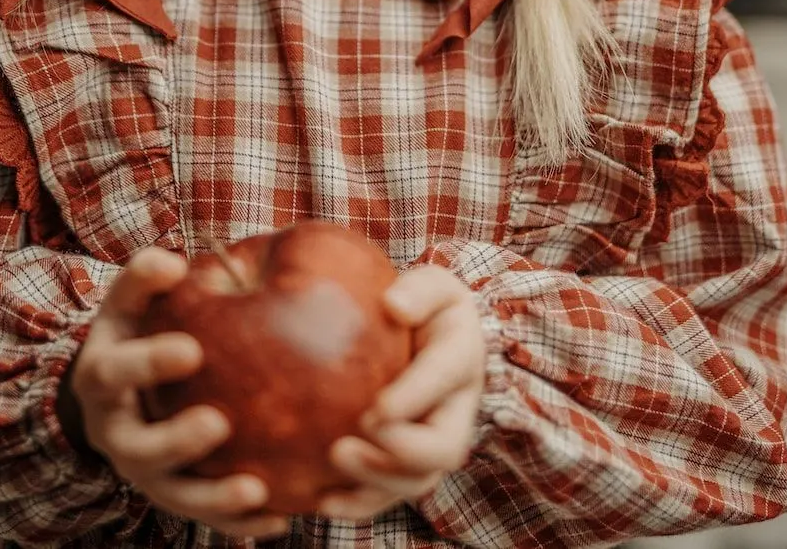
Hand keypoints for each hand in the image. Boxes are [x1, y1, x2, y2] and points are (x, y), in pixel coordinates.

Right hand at [68, 246, 290, 539]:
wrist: (114, 388)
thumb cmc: (135, 329)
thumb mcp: (130, 301)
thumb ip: (145, 277)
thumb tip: (171, 261)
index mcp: (102, 378)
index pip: (116, 372)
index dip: (149, 363)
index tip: (192, 350)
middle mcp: (116, 432)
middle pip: (140, 447)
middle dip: (177, 441)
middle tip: (218, 423)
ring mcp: (143, 472)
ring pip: (174, 495)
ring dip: (213, 498)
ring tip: (256, 490)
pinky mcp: (172, 495)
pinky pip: (205, 516)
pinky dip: (240, 523)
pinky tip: (281, 518)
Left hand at [317, 265, 485, 521]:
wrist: (420, 331)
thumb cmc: (422, 303)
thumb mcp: (431, 283)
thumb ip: (420, 289)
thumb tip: (393, 306)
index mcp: (462, 355)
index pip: (445, 376)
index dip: (416, 396)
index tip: (377, 409)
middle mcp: (456, 407)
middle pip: (444, 448)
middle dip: (400, 454)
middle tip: (349, 443)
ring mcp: (433, 440)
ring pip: (417, 480)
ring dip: (376, 482)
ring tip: (333, 461)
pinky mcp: (406, 463)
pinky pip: (389, 494)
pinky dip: (360, 504)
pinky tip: (324, 501)